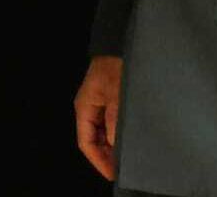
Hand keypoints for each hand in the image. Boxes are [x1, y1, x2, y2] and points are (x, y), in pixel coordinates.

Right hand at [74, 55, 123, 180]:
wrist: (123, 44)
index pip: (86, 142)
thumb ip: (115, 121)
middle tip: (124, 168)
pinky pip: (111, 124)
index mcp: (84, 108)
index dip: (99, 160)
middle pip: (94, 140)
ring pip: (103, 133)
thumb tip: (116, 145)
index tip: (114, 173)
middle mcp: (89, 108)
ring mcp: (100, 104)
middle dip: (107, 155)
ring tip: (130, 157)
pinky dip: (119, 135)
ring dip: (114, 146)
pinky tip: (132, 139)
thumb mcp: (117, 95)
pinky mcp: (110, 101)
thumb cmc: (117, 66)